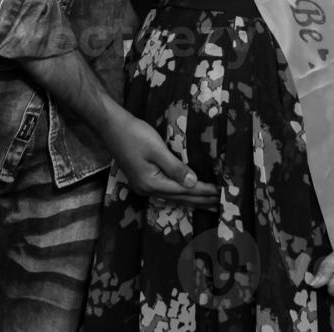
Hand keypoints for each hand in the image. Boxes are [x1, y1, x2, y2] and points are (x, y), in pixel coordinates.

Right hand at [103, 109, 218, 207]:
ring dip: (193, 201)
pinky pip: (168, 192)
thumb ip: (175, 167)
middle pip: (181, 199)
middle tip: (221, 205)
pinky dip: (181, 195)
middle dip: (202, 201)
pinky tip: (188, 196)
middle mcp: (148, 190)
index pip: (185, 191)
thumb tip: (193, 183)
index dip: (204, 192)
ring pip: (174, 198)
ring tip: (209, 205)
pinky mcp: (144, 180)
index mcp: (152, 184)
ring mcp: (145, 187)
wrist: (112, 128)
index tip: (221, 193)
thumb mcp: (156, 149)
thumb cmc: (135, 134)